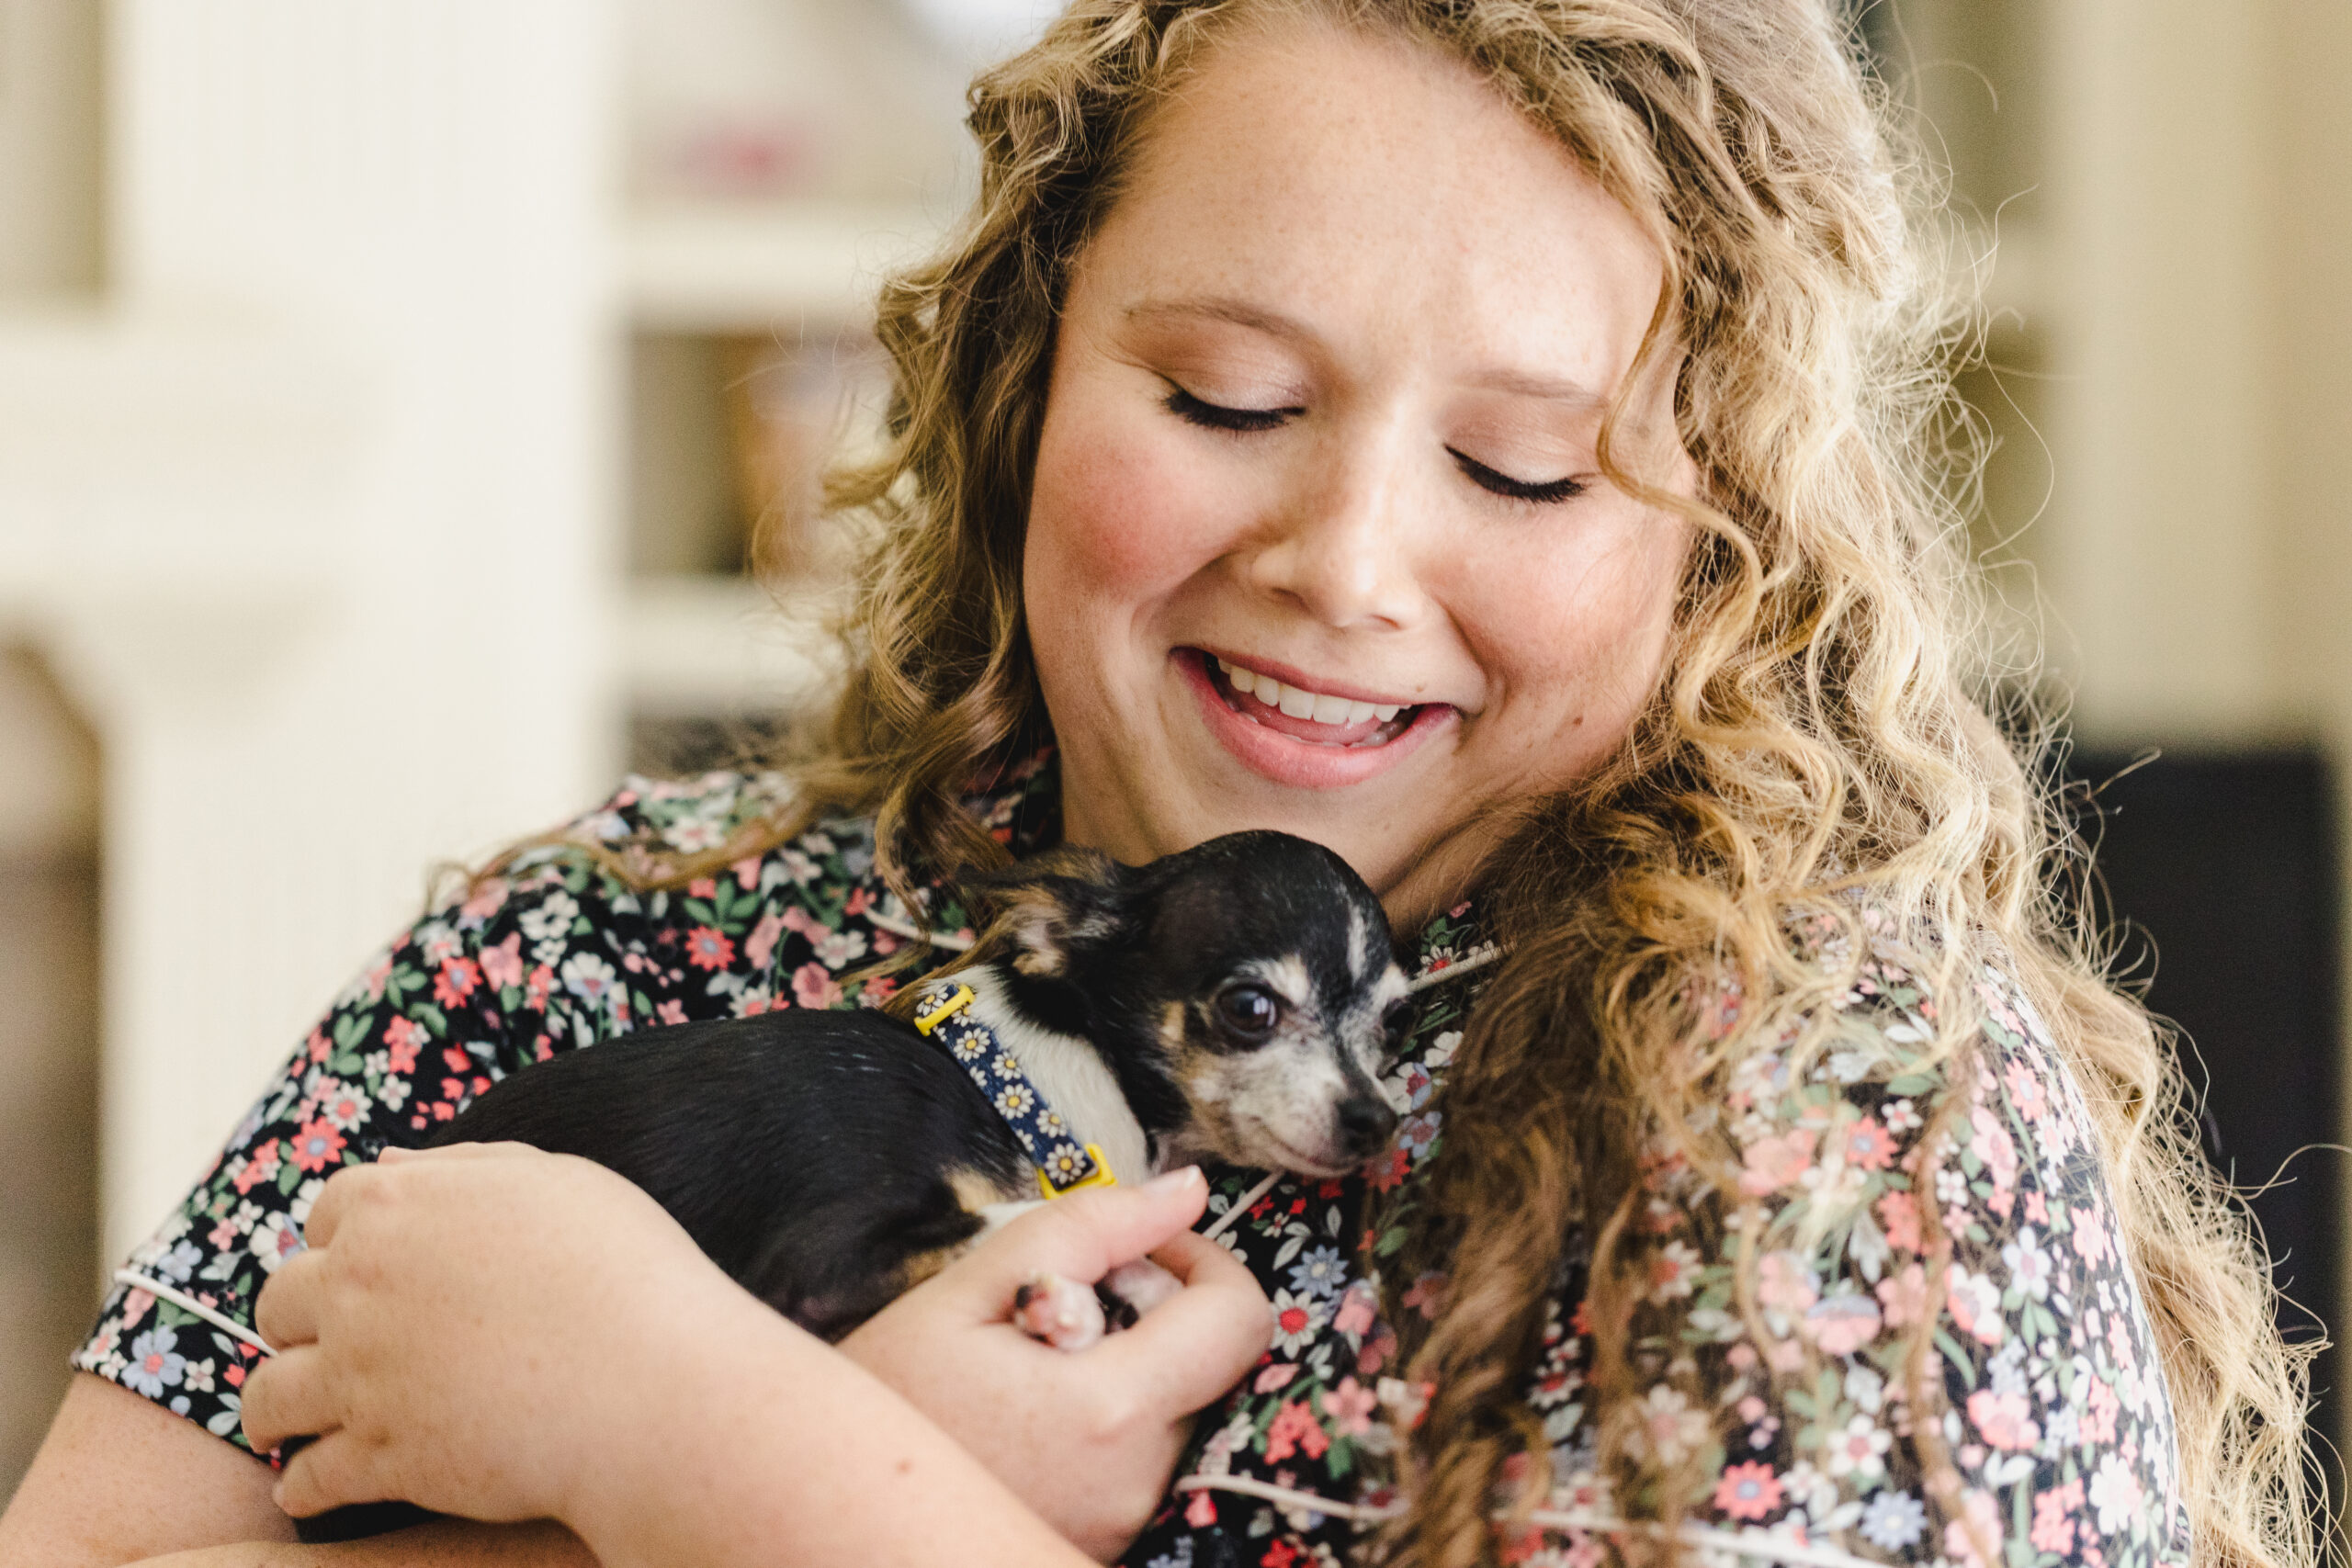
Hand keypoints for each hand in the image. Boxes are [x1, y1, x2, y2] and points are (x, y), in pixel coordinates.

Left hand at [243, 1142, 738, 1527]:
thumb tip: (392, 1161)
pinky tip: (316, 1486)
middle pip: (279, 1301)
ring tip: (298, 1422)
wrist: (653, 1386)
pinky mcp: (379, 1457)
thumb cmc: (626, 1271)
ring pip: (268, 1396)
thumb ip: (466, 1166)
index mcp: (398, 1206)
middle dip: (300, 1321)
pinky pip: (307, 1478)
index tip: (368, 1266)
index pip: (327, 1212)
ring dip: (279, 1408)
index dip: (345, 1238)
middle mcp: (358, 1286)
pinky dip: (305, 1485)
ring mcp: (361, 1376)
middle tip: (336, 1341)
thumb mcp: (558, 1182)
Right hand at [842, 1168, 1271, 1560]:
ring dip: (1138, 1372)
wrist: (825, 1503)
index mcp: (1111, 1412)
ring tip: (1043, 1363)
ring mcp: (1121, 1525)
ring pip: (1181, 1418)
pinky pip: (1146, 1467)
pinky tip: (1044, 1419)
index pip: (1239, 1321)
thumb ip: (1089, 1228)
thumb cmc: (886, 1391)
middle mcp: (1134, 1484)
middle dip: (1164, 1317)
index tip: (1142, 1251)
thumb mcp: (970, 1286)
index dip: (1203, 1264)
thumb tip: (1189, 1190)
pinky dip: (1117, 1429)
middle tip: (1073, 1302)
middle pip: (1214, 1371)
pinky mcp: (1102, 1547)